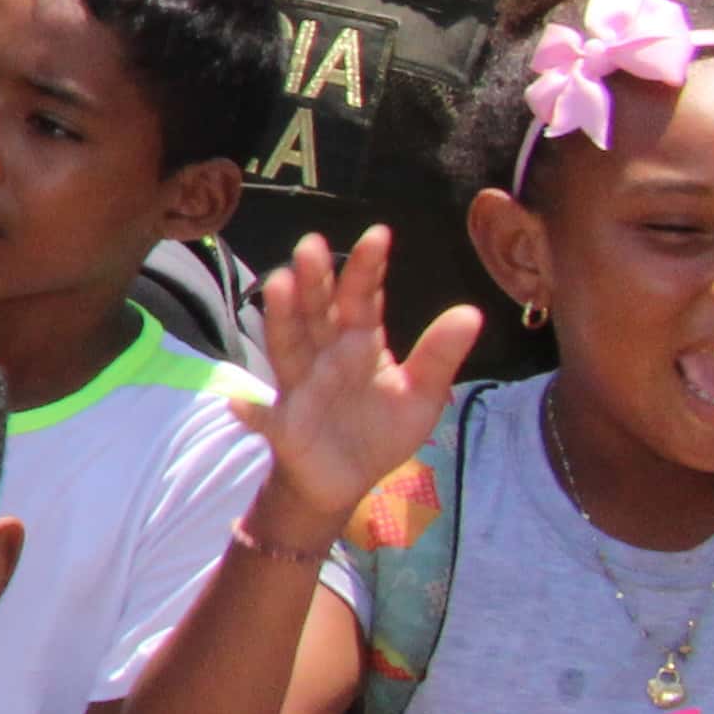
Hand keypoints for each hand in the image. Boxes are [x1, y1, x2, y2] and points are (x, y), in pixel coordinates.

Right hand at [243, 228, 481, 544]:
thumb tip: (472, 312)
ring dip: (282, 318)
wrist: (346, 479)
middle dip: (314, 279)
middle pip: (316, 311)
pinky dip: (251, 413)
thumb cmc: (380, 427)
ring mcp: (299, 387)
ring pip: (288, 347)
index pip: (362, 300)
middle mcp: (324, 355)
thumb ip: (439, 355)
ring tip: (280, 286)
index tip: (379, 234)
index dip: (367, 270)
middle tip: (312, 244)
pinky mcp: (285, 426)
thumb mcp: (421, 395)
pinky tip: (240, 405)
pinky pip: (266, 419)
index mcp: (359, 343)